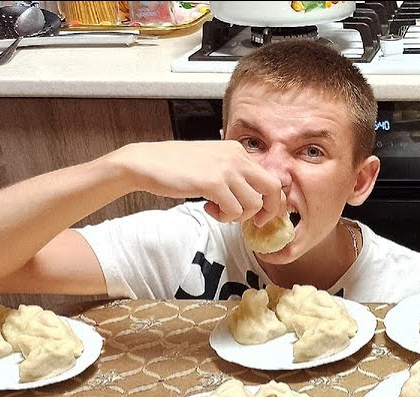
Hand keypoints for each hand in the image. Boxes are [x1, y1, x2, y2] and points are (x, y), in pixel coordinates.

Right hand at [109, 141, 285, 223]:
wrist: (146, 163)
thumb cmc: (176, 166)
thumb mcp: (212, 162)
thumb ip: (233, 175)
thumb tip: (255, 200)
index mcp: (237, 150)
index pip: (270, 177)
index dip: (271, 200)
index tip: (260, 214)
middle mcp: (236, 156)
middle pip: (272, 188)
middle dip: (268, 210)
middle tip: (254, 222)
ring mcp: (226, 169)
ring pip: (253, 204)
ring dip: (238, 215)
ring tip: (219, 211)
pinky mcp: (213, 183)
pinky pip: (234, 211)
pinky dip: (223, 217)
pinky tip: (208, 208)